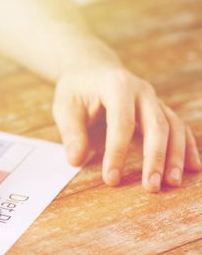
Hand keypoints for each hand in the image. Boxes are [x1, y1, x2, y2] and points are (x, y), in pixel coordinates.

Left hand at [53, 63, 201, 191]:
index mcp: (117, 87)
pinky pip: (178, 127)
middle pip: (156, 125)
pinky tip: (192, 167)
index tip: (111, 179)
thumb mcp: (65, 108)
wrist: (92, 68)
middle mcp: (142, 91)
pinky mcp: (159, 109)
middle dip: (155, 158)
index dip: (117, 153)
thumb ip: (72, 133)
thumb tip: (76, 161)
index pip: (121, 123)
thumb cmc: (76, 90)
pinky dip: (187, 146)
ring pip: (173, 127)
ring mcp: (154, 100)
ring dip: (176, 156)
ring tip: (172, 183)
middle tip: (152, 186)